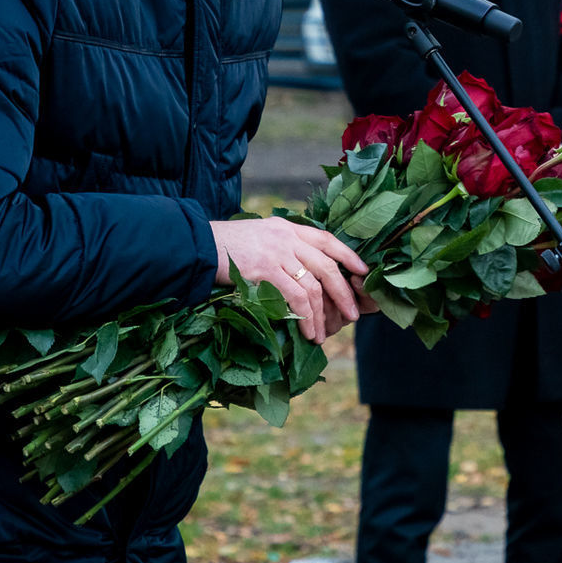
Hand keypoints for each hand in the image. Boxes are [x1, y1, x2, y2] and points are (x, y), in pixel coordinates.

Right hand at [210, 217, 368, 343]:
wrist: (198, 245)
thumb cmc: (228, 245)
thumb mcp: (261, 236)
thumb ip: (283, 246)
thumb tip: (303, 269)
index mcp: (288, 228)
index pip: (328, 239)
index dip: (349, 256)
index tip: (363, 272)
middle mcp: (287, 238)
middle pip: (327, 266)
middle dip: (343, 293)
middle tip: (353, 314)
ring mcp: (277, 253)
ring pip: (313, 286)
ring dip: (322, 314)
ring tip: (323, 334)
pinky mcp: (265, 270)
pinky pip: (295, 297)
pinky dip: (305, 317)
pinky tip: (306, 332)